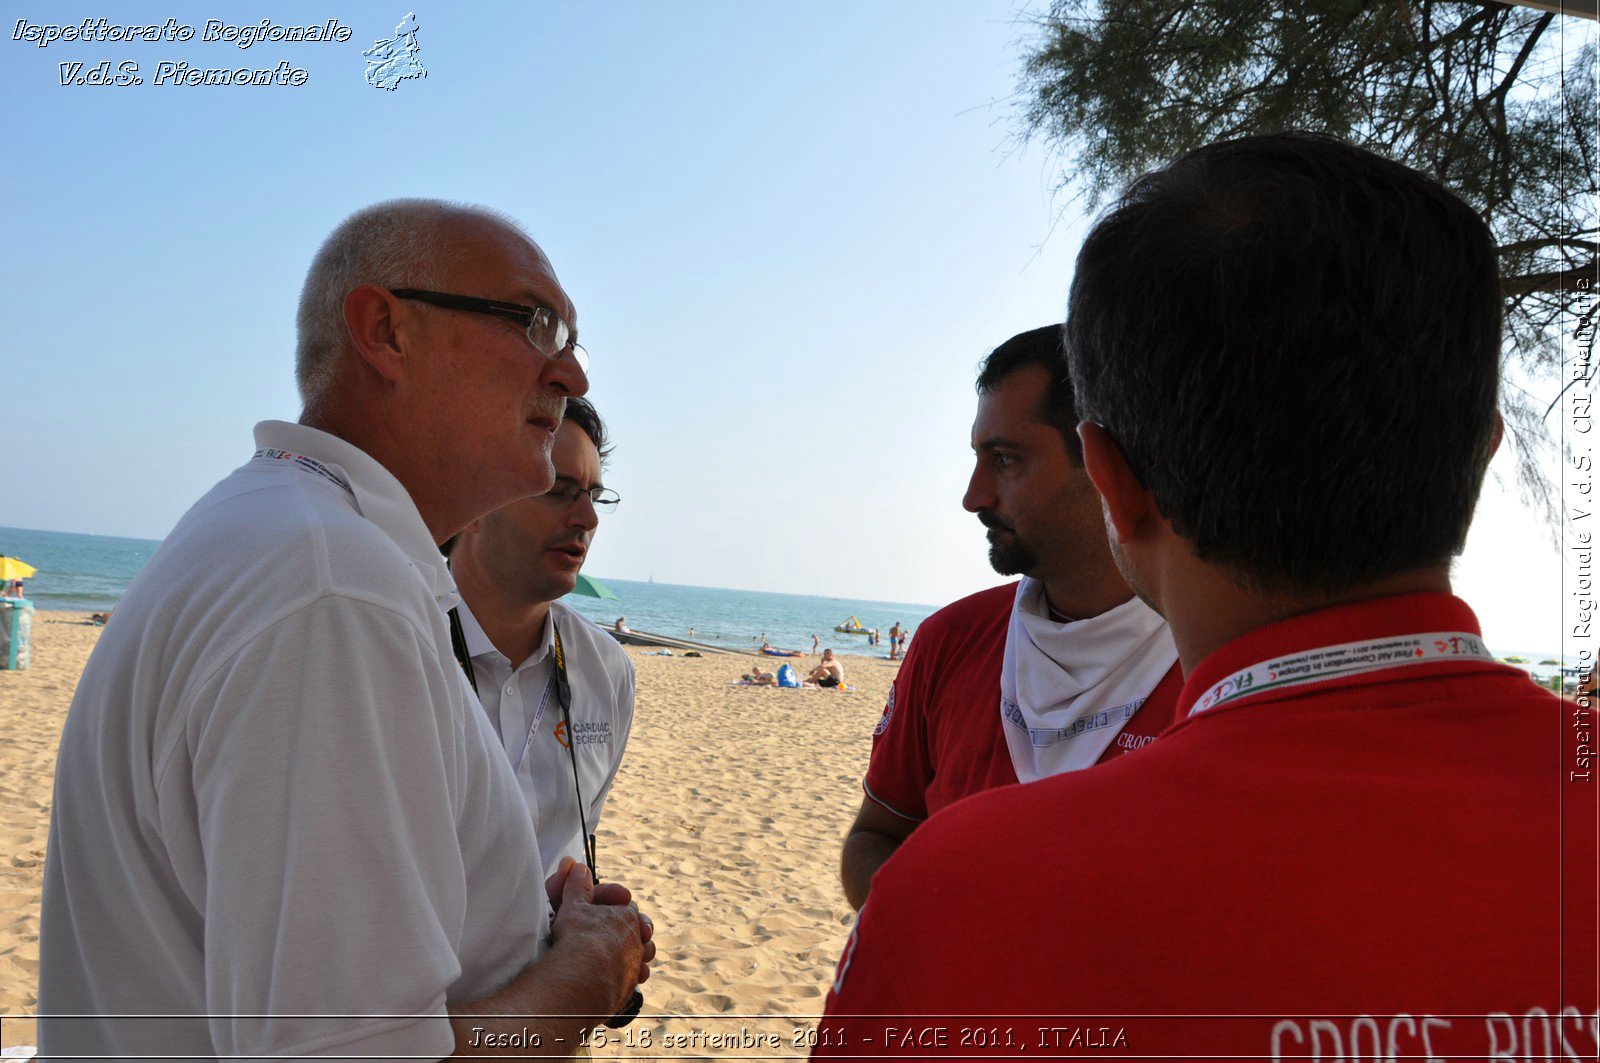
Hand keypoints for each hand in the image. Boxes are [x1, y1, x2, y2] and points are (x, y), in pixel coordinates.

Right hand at [549, 864, 651, 1014]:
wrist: (584, 977)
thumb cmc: (577, 938)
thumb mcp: (572, 905)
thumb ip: (577, 886)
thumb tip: (576, 865)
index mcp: (626, 914)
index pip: (626, 905)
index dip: (615, 905)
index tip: (604, 909)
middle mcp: (636, 937)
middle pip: (639, 928)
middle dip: (630, 929)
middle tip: (612, 933)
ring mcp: (636, 961)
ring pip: (643, 952)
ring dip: (635, 951)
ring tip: (619, 954)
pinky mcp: (631, 983)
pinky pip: (637, 975)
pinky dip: (632, 973)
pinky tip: (621, 975)